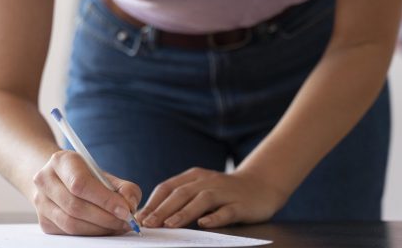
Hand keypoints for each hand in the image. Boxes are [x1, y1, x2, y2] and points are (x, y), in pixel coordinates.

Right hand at [32, 150, 141, 235]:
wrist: (57, 179)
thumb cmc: (83, 176)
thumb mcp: (104, 174)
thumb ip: (124, 188)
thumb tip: (130, 206)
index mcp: (61, 161)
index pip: (80, 183)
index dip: (105, 200)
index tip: (125, 210)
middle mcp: (45, 179)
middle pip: (75, 206)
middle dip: (106, 218)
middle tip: (125, 222)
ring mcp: (41, 201)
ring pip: (71, 224)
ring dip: (99, 229)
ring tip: (116, 226)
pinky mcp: (43, 221)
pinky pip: (68, 233)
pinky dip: (90, 234)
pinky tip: (102, 228)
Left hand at [136, 167, 287, 228]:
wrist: (262, 184)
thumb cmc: (224, 191)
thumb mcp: (200, 189)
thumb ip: (181, 198)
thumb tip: (153, 215)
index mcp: (193, 177)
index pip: (168, 187)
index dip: (153, 202)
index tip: (139, 217)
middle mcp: (207, 181)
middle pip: (181, 194)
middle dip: (162, 209)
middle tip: (148, 224)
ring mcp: (225, 192)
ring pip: (202, 200)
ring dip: (184, 212)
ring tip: (169, 224)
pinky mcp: (241, 204)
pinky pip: (227, 210)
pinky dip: (215, 217)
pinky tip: (205, 224)